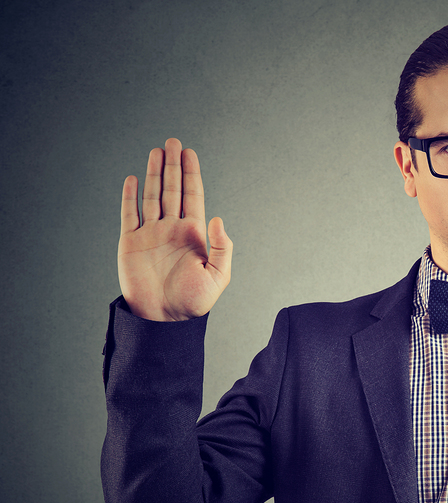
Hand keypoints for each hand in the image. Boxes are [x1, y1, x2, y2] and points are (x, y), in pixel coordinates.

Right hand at [118, 138, 232, 320]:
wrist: (165, 319)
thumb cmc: (194, 302)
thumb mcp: (218, 276)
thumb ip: (222, 247)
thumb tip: (218, 218)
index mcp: (194, 234)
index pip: (192, 196)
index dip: (191, 174)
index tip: (189, 153)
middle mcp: (172, 229)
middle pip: (172, 189)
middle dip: (173, 166)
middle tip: (173, 142)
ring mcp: (151, 234)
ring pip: (152, 196)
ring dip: (153, 174)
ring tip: (157, 152)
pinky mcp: (131, 242)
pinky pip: (129, 214)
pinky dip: (130, 196)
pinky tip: (134, 179)